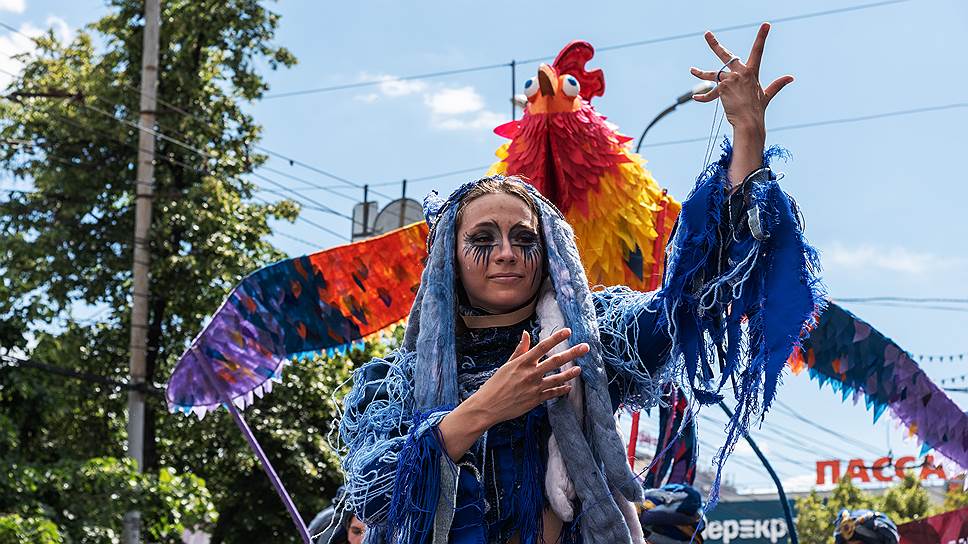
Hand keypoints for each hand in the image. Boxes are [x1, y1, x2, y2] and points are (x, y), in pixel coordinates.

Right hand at [469, 328, 585, 426]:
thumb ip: (520, 350)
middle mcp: (530, 374)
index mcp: (522, 363)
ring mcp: (534, 388)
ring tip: (580, 369)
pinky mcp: (536, 400)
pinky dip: (561, 390)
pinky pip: (552, 393)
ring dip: (570, 373)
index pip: (542, 346)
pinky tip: (568, 387)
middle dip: (572, 353)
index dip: (556, 338)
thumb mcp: (507, 364)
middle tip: (585, 347)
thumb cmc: (496, 384)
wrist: (488, 406)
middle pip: (556, 360)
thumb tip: (525, 334)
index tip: (568, 331)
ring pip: (558, 378)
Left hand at [689, 22, 792, 131]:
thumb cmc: (758, 109)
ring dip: (700, 72)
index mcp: (752, 72)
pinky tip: (695, 99)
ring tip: (692, 69)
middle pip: (726, 55)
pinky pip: (710, 92)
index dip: (762, 37)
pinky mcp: (722, 88)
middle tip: (707, 34)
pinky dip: (703, 97)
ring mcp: (731, 79)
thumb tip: (791, 78)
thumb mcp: (767, 95)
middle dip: (714, 44)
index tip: (766, 25)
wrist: (749, 121)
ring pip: (712, 74)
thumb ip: (777, 85)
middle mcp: (741, 72)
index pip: (758, 50)